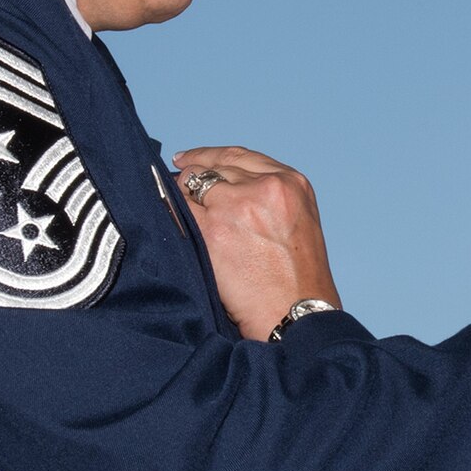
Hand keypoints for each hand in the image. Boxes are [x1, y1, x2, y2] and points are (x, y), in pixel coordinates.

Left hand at [173, 146, 341, 340]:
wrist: (296, 314)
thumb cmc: (299, 281)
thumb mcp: (299, 222)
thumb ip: (269, 198)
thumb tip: (223, 188)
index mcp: (291, 183)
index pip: (239, 156)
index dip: (208, 156)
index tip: (189, 160)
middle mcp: (265, 187)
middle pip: (211, 169)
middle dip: (192, 179)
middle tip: (177, 190)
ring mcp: (237, 206)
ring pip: (190, 184)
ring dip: (182, 198)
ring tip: (179, 215)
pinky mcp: (213, 230)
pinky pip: (178, 211)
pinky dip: (172, 216)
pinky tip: (171, 224)